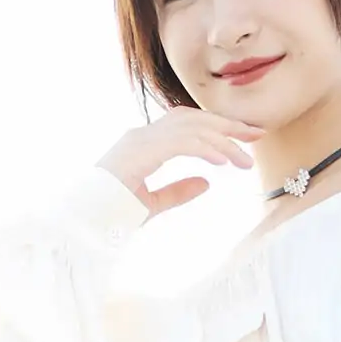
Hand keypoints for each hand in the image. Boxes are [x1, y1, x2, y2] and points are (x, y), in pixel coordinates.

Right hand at [98, 110, 255, 218]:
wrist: (82, 221)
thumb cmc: (110, 215)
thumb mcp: (152, 204)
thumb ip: (178, 192)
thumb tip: (207, 183)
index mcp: (145, 144)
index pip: (188, 126)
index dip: (219, 129)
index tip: (246, 139)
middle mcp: (142, 135)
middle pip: (194, 119)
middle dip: (228, 125)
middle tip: (258, 134)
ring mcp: (140, 140)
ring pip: (191, 128)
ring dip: (222, 141)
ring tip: (245, 159)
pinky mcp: (140, 151)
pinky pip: (180, 142)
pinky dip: (204, 148)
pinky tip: (222, 160)